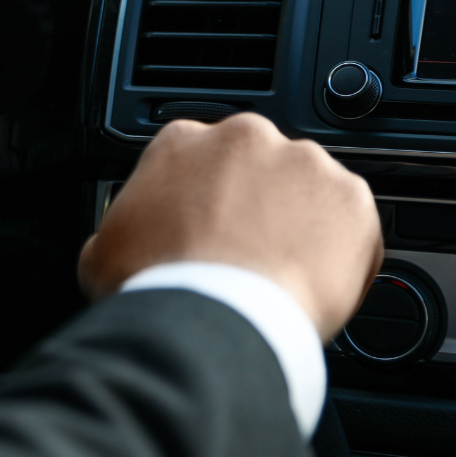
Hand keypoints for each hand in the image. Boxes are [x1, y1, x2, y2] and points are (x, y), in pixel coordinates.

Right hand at [79, 113, 381, 339]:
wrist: (214, 319)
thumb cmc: (157, 286)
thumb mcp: (103, 252)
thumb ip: (120, 228)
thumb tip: (121, 240)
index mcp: (182, 140)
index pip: (198, 159)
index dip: (204, 198)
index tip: (207, 227)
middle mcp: (246, 137)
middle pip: (257, 167)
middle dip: (257, 203)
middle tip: (246, 253)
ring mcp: (304, 163)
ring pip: (307, 191)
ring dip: (300, 223)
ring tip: (282, 275)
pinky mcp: (352, 199)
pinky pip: (352, 224)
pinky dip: (342, 251)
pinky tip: (315, 286)